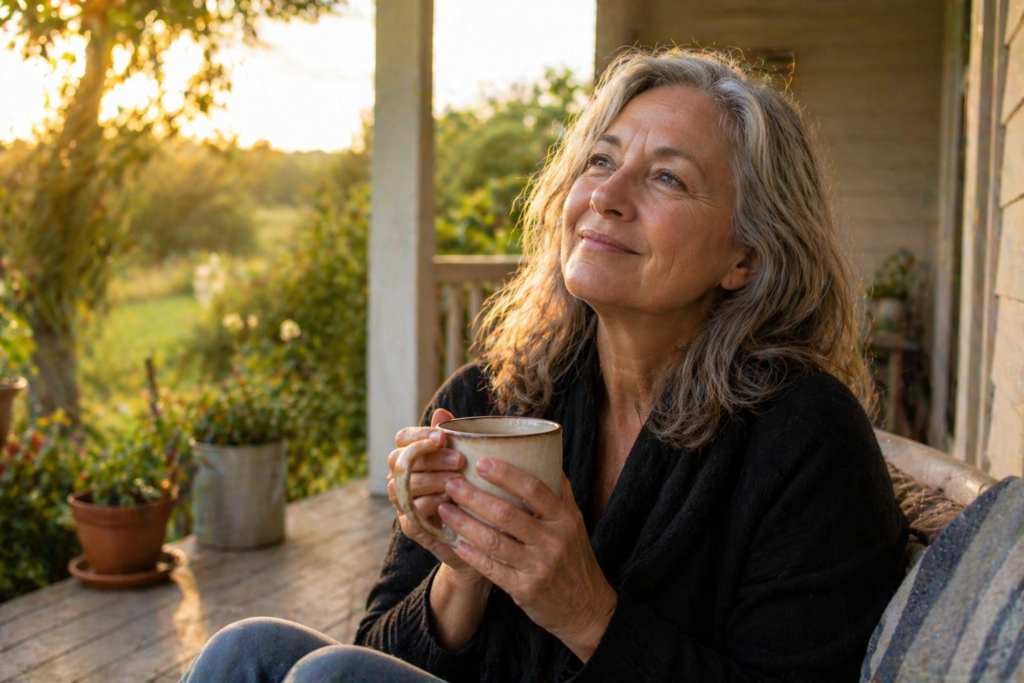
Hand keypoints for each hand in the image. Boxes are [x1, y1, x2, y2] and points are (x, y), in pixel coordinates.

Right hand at [386, 409, 487, 587]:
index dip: (419, 435)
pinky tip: (448, 502)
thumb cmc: (471, 489)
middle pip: (401, 460)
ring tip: (457, 481)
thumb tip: (441, 412)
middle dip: (430, 458)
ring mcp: (403, 502)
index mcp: (412, 456)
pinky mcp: (410, 525)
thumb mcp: (467, 462)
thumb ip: (453, 439)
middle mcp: (401, 477)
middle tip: (459, 461)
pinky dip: (429, 504)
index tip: (442, 437)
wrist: (479, 534)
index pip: (403, 437)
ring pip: (402, 486)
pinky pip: (410, 512)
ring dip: (431, 481)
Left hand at [438, 460, 617, 661]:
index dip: (506, 474)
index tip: (481, 462)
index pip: (534, 489)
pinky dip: (472, 554)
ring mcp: (538, 567)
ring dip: (465, 523)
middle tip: (451, 483)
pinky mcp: (525, 589)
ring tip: (444, 509)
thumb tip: (546, 453)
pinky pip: (492, 569)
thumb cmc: (575, 557)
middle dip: (474, 497)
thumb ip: (559, 491)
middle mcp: (553, 541)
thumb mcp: (575, 523)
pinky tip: (456, 542)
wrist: (587, 608)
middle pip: (507, 513)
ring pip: (494, 541)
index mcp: (565, 519)